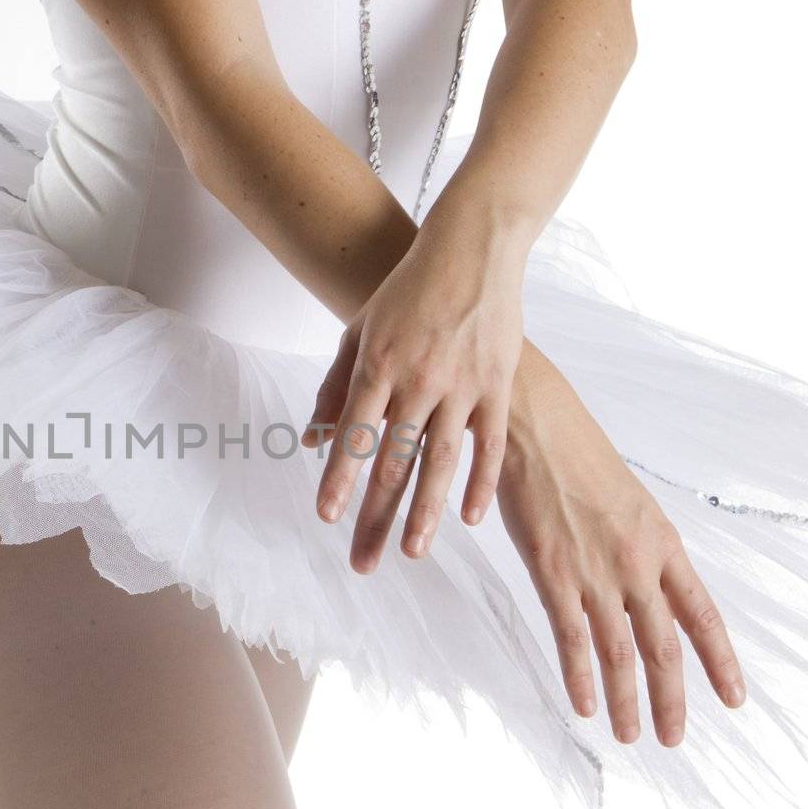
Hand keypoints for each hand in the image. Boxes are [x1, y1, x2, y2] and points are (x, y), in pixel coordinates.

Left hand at [304, 222, 523, 571]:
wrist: (472, 247)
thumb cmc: (407, 290)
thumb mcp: (359, 329)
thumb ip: (335, 386)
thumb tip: (309, 440)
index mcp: (378, 365)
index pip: (353, 436)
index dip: (339, 479)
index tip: (327, 516)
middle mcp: (418, 380)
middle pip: (393, 461)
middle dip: (375, 515)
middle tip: (364, 561)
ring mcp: (463, 384)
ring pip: (441, 462)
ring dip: (426, 513)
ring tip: (412, 552)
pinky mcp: (498, 384)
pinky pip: (490, 445)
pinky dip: (481, 484)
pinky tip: (471, 520)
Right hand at [496, 351, 745, 745]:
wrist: (535, 423)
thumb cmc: (575, 453)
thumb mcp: (627, 499)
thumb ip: (640, 545)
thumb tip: (647, 582)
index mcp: (663, 542)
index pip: (701, 615)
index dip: (719, 661)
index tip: (733, 698)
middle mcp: (638, 563)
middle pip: (664, 646)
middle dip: (672, 698)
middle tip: (673, 738)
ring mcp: (596, 571)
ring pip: (621, 651)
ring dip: (627, 700)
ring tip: (631, 735)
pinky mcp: (553, 572)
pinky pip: (573, 637)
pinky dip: (580, 676)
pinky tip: (583, 704)